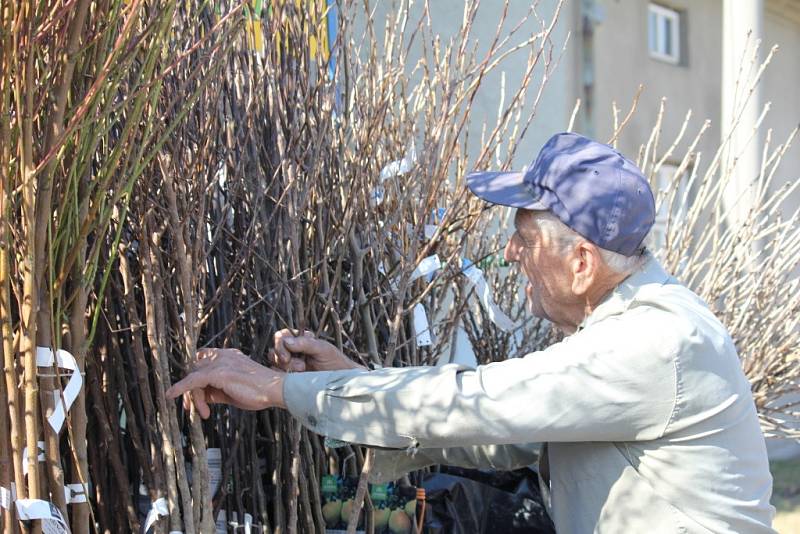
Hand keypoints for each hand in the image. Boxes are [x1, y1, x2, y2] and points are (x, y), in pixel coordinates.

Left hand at [166, 348, 285, 417]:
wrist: (275, 390)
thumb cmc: (259, 392)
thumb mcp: (233, 391)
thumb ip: (216, 390)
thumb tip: (200, 398)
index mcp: (228, 356)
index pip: (203, 360)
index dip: (194, 375)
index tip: (191, 392)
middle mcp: (223, 355)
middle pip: (195, 370)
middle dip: (192, 390)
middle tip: (193, 408)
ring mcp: (221, 363)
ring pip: (194, 378)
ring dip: (194, 397)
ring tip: (203, 413)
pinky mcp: (219, 373)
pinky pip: (192, 381)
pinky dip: (180, 388)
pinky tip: (171, 395)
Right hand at [271, 329, 365, 371]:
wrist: (341, 381)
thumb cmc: (335, 362)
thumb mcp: (323, 349)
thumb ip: (305, 343)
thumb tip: (286, 341)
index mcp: (300, 339)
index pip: (281, 336)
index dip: (280, 346)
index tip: (287, 358)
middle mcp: (293, 350)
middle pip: (274, 350)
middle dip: (283, 359)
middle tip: (300, 367)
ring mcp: (290, 364)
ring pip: (274, 363)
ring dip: (285, 369)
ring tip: (303, 372)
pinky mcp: (289, 377)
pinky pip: (277, 375)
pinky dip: (282, 377)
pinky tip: (295, 380)